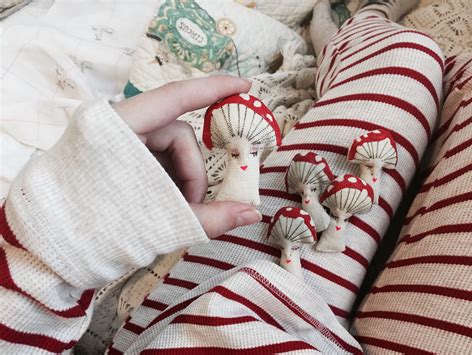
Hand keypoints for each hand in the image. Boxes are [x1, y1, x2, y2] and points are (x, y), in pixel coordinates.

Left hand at [112, 76, 261, 237]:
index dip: (214, 88)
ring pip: (168, 151)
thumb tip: (254, 213)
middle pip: (176, 136)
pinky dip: (167, 182)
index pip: (175, 96)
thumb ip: (208, 218)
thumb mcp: (156, 222)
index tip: (246, 86)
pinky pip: (155, 161)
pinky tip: (163, 206)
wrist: (49, 251)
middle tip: (194, 207)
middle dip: (192, 172)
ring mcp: (117, 143)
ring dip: (181, 181)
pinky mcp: (117, 157)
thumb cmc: (96, 230)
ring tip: (174, 213)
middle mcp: (119, 127)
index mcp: (119, 128)